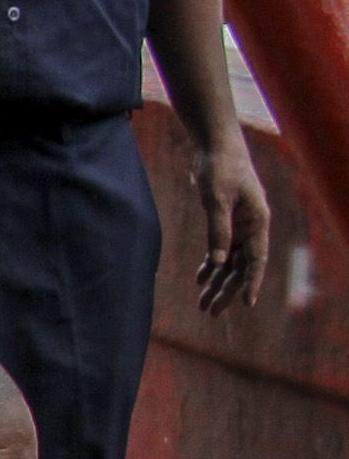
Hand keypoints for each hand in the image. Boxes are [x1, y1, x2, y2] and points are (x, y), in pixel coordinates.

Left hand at [193, 128, 269, 315]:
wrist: (216, 147)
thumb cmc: (220, 169)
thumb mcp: (217, 200)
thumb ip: (218, 231)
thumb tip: (220, 262)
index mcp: (257, 222)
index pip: (256, 260)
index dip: (252, 283)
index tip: (246, 304)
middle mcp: (252, 226)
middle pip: (241, 265)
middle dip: (227, 289)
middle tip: (210, 312)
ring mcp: (240, 224)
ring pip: (231, 260)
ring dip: (217, 281)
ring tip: (203, 303)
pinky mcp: (226, 221)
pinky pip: (221, 248)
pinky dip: (212, 264)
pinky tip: (201, 279)